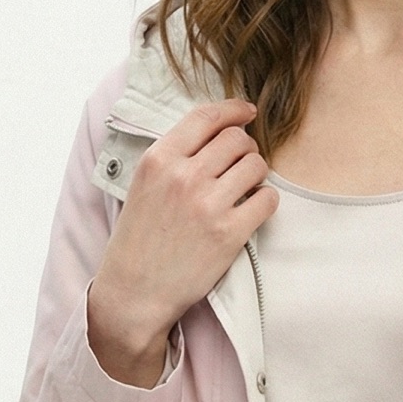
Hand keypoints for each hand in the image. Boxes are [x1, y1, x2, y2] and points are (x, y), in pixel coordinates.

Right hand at [88, 98, 277, 386]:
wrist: (135, 292)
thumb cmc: (139, 239)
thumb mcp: (143, 185)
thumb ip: (175, 157)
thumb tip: (219, 131)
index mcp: (158, 160)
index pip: (206, 117)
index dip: (233, 109)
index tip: (248, 111)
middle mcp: (183, 177)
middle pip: (237, 139)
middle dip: (245, 148)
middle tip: (241, 164)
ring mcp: (208, 205)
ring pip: (256, 165)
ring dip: (257, 174)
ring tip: (245, 188)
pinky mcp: (229, 234)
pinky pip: (267, 199)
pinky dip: (266, 201)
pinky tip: (253, 209)